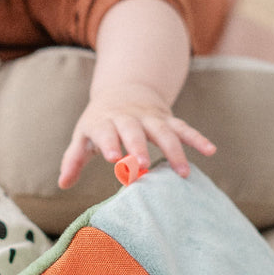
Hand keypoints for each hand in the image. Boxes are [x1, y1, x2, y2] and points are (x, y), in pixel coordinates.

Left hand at [58, 81, 215, 188]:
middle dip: (139, 146)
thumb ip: (73, 158)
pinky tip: (210, 151)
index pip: (105, 131)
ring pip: (163, 130)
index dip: (109, 142)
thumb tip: (63, 183)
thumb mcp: (84, 135)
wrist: (123, 91)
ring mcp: (149, 118)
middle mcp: (127, 118)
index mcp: (104, 122)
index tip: (113, 158)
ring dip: (174, 149)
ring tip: (183, 172)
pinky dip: (197, 138)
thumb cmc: (100, 122)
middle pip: (134, 130)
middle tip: (143, 165)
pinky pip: (183, 127)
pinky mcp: (167, 119)